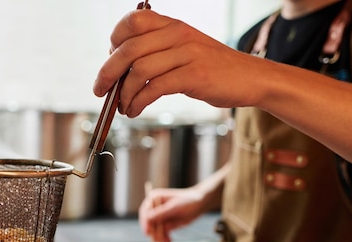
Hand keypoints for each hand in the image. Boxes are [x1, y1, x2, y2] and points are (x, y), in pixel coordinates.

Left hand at [93, 10, 262, 116]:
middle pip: (128, 48)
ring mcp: (187, 53)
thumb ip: (157, 51)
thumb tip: (120, 69)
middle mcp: (178, 34)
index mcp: (172, 24)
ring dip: (123, 94)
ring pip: (138, 70)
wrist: (251, 78)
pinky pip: (154, 88)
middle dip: (107, 72)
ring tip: (124, 107)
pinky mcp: (194, 75)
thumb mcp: (184, 50)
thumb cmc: (213, 68)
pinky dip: (138, 102)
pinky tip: (135, 110)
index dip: (114, 42)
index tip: (112, 62)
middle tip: (100, 90)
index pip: (132, 21)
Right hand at [139, 187, 206, 241]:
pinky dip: (164, 239)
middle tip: (160, 240)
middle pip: (148, 223)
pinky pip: (161, 234)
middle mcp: (154, 208)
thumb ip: (161, 212)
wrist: (200, 204)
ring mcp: (159, 217)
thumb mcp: (174, 206)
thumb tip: (148, 218)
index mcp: (153, 199)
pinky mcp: (165, 224)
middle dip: (153, 233)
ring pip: (154, 230)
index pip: (145, 212)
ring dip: (159, 237)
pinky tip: (169, 241)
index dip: (145, 223)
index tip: (148, 232)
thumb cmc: (188, 200)